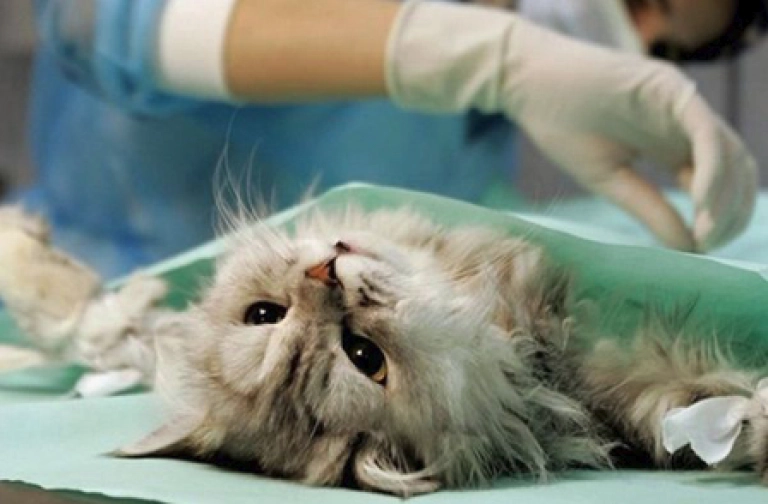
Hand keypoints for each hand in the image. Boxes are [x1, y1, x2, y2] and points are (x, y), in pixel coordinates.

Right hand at [388, 0, 757, 250]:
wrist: (528, 84)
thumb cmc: (561, 127)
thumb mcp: (609, 179)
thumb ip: (650, 209)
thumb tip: (690, 248)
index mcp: (671, 143)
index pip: (717, 182)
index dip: (721, 217)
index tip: (703, 249)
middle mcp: (685, 122)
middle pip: (734, 168)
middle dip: (732, 211)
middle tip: (711, 244)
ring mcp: (680, 103)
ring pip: (729, 151)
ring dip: (727, 195)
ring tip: (707, 231)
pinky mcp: (669, 89)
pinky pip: (705, 132)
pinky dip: (712, 169)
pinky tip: (700, 202)